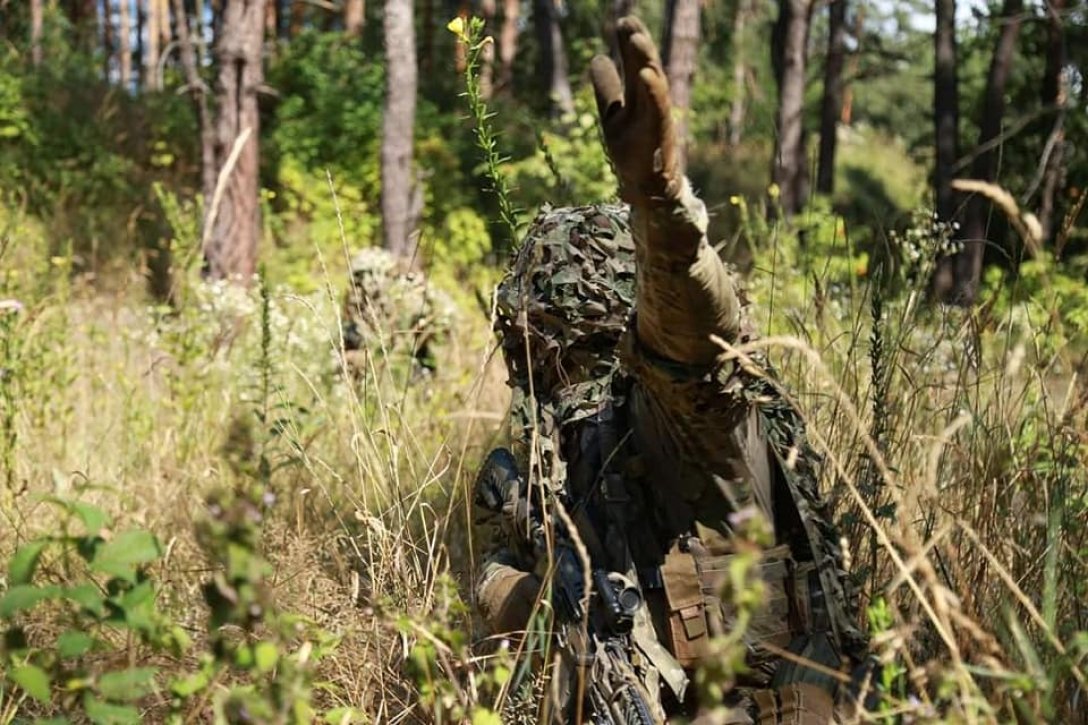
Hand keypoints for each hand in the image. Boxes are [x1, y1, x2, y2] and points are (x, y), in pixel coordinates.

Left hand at [591, 17, 680, 204]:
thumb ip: (607, 89)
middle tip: (628, 22)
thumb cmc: (634, 152)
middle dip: (638, 45)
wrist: (648, 188)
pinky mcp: (661, 136)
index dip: (628, 43)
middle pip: (645, 68)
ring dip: (646, 61)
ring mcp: (657, 119)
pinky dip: (653, 92)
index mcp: (638, 98)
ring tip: (636, 40)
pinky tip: (646, 74)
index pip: (634, 64)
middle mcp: (650, 104)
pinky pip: (659, 110)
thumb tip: (597, 57)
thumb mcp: (612, 116)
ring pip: (655, 85)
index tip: (622, 21)